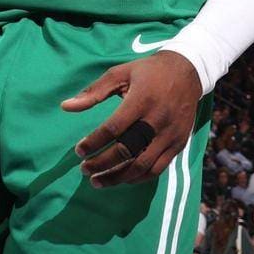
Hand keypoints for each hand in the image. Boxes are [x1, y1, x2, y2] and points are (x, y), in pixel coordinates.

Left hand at [61, 51, 201, 187]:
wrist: (187, 72)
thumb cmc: (148, 72)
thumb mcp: (120, 73)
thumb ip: (93, 91)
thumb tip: (65, 106)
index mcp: (141, 100)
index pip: (113, 128)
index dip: (93, 142)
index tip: (79, 151)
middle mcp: (157, 119)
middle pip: (126, 151)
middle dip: (102, 164)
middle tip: (84, 170)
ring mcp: (170, 134)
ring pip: (142, 166)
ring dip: (117, 177)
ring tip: (98, 182)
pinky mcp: (179, 144)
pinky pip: (157, 169)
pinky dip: (138, 178)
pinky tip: (122, 178)